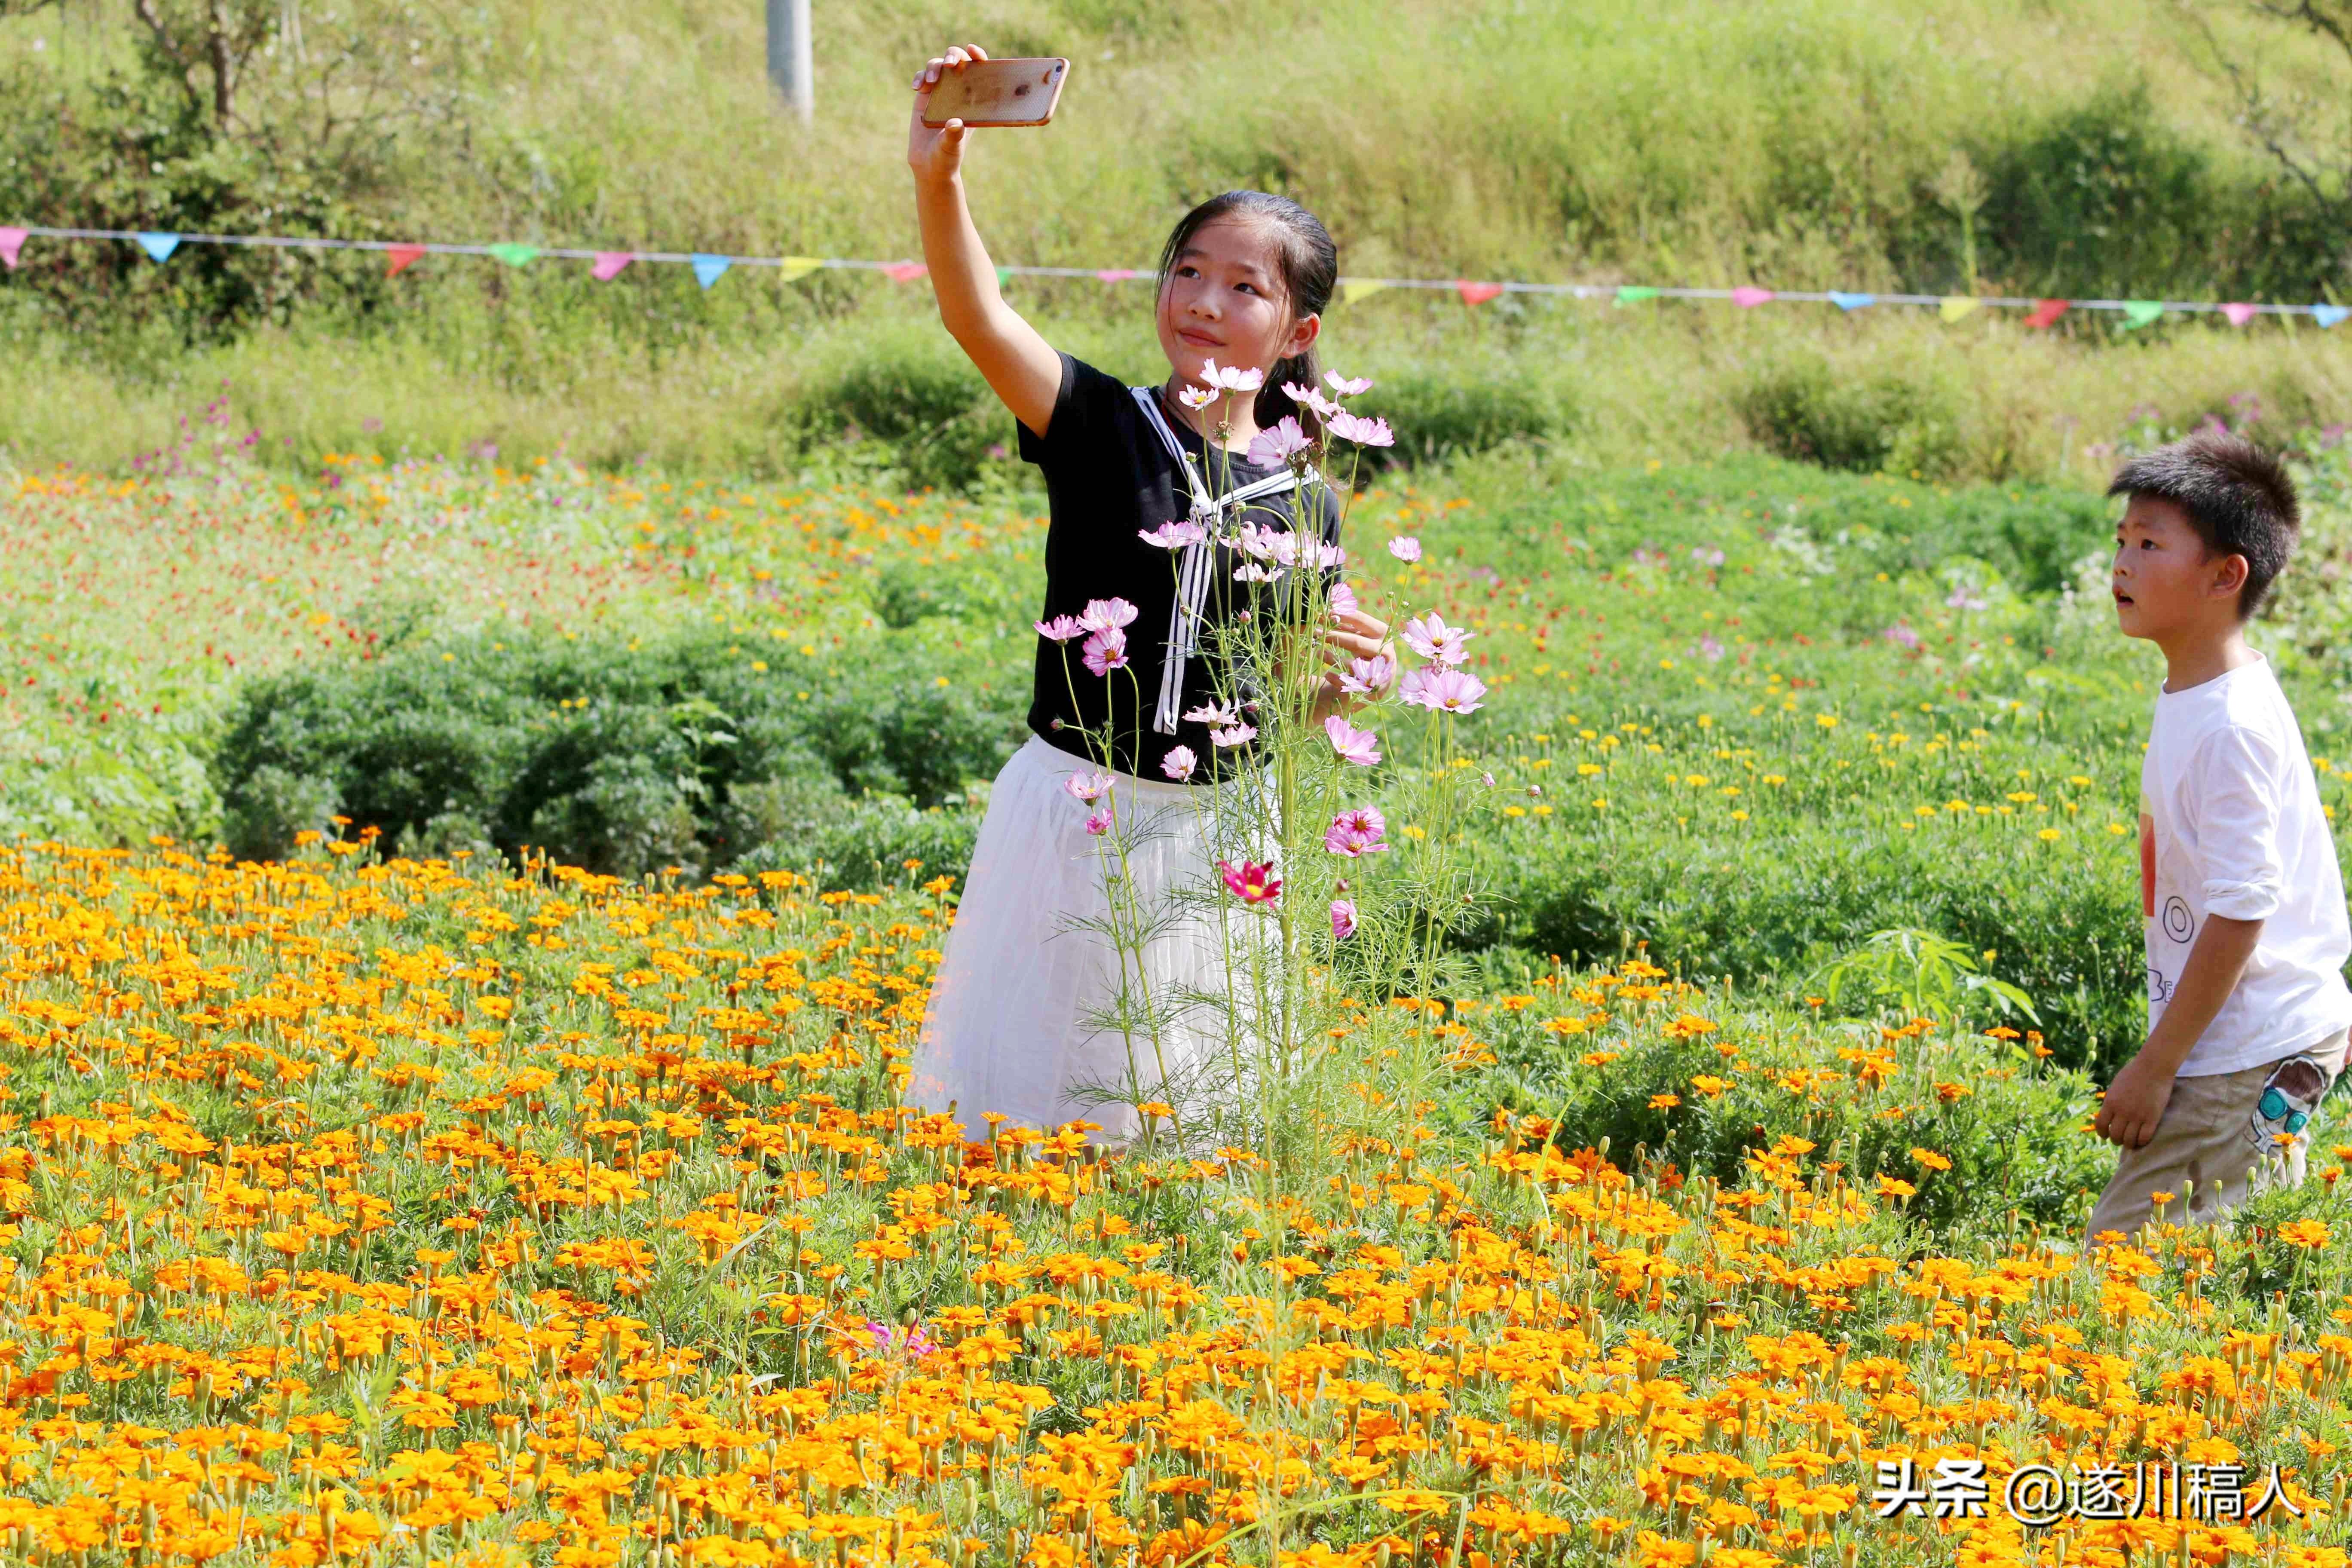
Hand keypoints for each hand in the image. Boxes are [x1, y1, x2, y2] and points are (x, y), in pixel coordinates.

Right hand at [909, 44, 987, 184]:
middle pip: (957, 61)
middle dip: (954, 57)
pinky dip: (919, 77)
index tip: (973, 51)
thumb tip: (955, 123)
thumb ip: (954, 136)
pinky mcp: (924, 96)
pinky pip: (921, 78)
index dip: (977, 57)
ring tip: (931, 82)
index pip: (979, 71)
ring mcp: (940, 92)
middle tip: (950, 65)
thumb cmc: (946, 157)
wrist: (929, 164)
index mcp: (973, 100)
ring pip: (938, 66)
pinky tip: (917, 87)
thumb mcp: (951, 147)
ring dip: (934, 67)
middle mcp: (958, 92)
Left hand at [1309, 603, 1395, 720]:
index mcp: (1383, 634)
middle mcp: (1386, 653)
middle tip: (1314, 632)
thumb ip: (1345, 625)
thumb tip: (1328, 609)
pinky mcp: (1371, 691)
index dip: (1339, 615)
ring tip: (1317, 653)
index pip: (1360, 620)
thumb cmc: (1360, 654)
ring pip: (1353, 664)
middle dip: (1333, 636)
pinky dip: (1335, 678)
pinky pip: (1349, 683)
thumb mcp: (1355, 637)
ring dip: (1331, 657)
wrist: (1369, 686)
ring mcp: (1381, 673)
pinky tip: (1326, 674)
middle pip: (1356, 642)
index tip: (1320, 613)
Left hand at [2093, 1051, 2175, 1149]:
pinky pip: (2144, 1138)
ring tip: (2131, 1142)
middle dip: (2116, 1140)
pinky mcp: (2152, 1118)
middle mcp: (2122, 1111)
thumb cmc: (2134, 1073)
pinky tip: (2142, 1139)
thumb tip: (2109, 1114)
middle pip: (2115, 1136)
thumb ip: (2112, 1101)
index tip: (2106, 1136)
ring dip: (2129, 1144)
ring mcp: (2137, 1116)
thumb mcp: (2115, 1086)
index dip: (2103, 1134)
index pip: (2101, 1126)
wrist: (2153, 1066)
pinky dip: (2142, 1142)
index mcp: (2110, 1102)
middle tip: (2121, 1140)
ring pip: (2129, 1140)